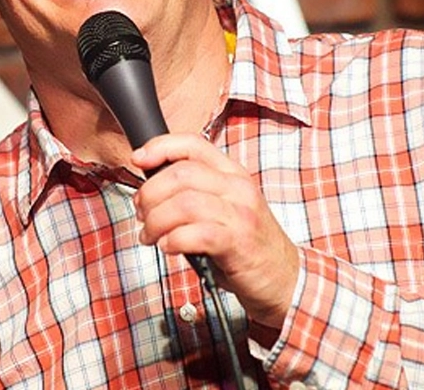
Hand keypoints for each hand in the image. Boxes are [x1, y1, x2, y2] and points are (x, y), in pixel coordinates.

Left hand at [131, 133, 299, 329]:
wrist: (285, 278)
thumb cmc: (247, 245)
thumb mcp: (225, 208)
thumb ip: (196, 192)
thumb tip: (151, 188)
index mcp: (232, 173)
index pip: (192, 144)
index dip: (160, 147)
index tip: (138, 160)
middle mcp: (238, 188)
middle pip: (180, 174)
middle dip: (150, 194)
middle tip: (141, 214)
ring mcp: (240, 214)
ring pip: (183, 203)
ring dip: (156, 221)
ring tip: (151, 235)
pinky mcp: (238, 243)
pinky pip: (195, 234)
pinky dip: (173, 240)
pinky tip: (168, 247)